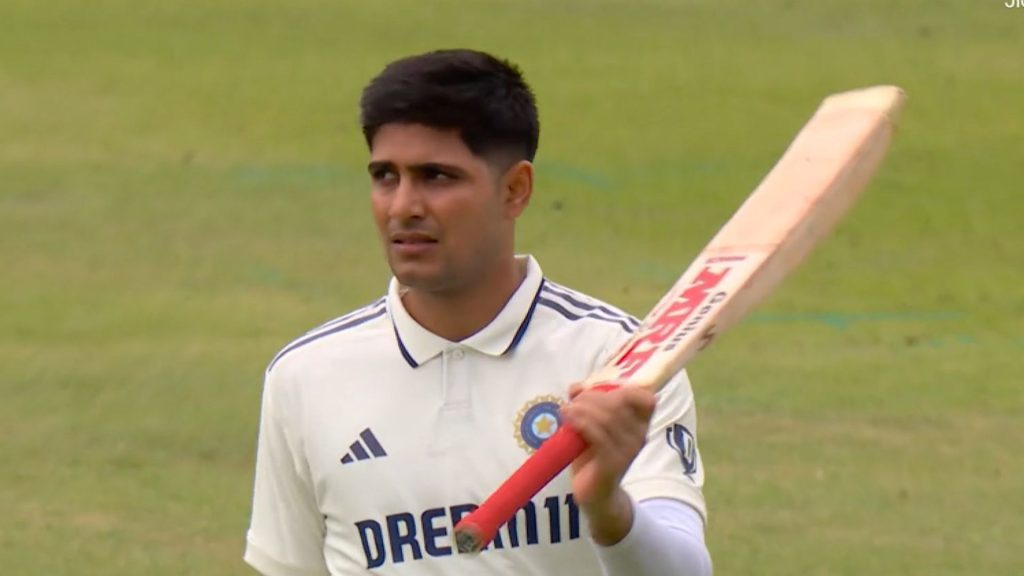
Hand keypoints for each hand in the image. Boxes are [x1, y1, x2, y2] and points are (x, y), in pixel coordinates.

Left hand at [561, 383, 656, 544]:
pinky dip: (581, 422)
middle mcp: (639, 435)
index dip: (624, 389)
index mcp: (640, 424)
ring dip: (583, 408)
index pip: (646, 398)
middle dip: (592, 397)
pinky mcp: (613, 463)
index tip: (599, 391)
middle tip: (573, 402)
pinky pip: (599, 436)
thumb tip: (576, 387)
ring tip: (566, 410)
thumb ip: (586, 403)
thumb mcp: (591, 424)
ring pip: (608, 417)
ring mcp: (628, 450)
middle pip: (619, 402)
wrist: (595, 494)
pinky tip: (568, 419)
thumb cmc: (593, 455)